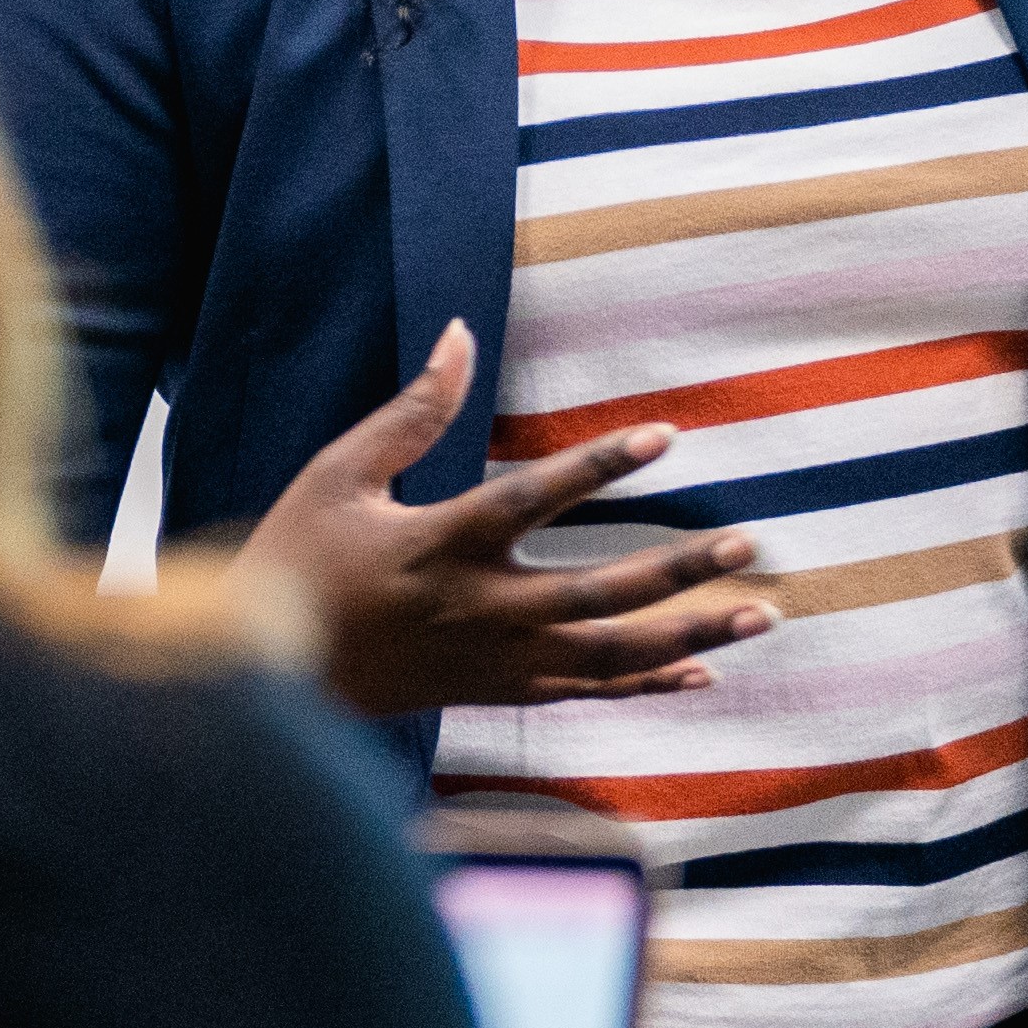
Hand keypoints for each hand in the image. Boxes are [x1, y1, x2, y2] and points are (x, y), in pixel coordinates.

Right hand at [241, 320, 776, 716]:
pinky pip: (584, 694)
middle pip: (597, 594)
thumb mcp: (340, 473)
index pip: (534, 498)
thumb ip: (412, 411)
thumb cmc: (297, 558)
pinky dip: (647, 685)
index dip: (601, 466)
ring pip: (608, 656)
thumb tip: (460, 334)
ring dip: (689, 635)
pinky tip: (702, 670)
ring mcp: (491, 661)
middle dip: (678, 571)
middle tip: (746, 543)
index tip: (665, 435)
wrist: (266, 674)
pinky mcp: (493, 693)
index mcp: (438, 545)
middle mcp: (477, 609)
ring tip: (760, 615)